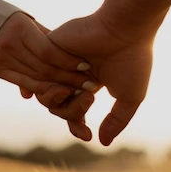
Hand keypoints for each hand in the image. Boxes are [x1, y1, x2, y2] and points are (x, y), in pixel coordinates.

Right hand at [0, 12, 94, 108]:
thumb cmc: (7, 18)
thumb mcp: (26, 21)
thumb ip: (46, 37)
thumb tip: (70, 54)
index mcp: (19, 29)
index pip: (48, 51)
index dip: (68, 61)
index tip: (86, 66)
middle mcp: (9, 46)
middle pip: (44, 68)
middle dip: (69, 78)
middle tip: (90, 85)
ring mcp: (1, 60)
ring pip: (36, 78)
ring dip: (59, 86)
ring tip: (79, 91)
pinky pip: (24, 83)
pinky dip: (42, 89)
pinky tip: (59, 92)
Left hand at [47, 10, 154, 145]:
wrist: (126, 29)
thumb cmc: (133, 60)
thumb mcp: (129, 97)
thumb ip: (115, 121)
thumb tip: (102, 143)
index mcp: (89, 82)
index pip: (72, 111)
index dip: (76, 126)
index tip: (87, 135)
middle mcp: (71, 72)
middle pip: (57, 107)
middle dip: (73, 111)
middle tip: (91, 96)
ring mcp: (59, 61)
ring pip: (45, 96)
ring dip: (64, 100)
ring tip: (85, 89)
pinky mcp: (48, 48)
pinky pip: (37, 77)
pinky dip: (52, 84)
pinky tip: (69, 82)